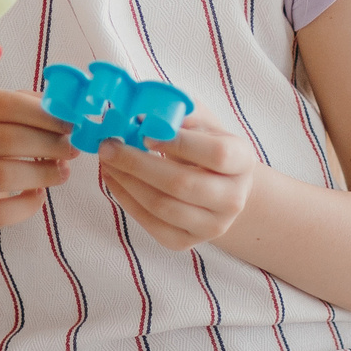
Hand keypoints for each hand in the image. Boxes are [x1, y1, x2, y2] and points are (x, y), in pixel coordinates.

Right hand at [0, 87, 75, 228]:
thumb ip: (28, 105)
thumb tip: (64, 108)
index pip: (4, 104)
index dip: (43, 115)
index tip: (71, 124)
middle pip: (5, 139)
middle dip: (48, 145)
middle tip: (72, 149)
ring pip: (2, 176)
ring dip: (43, 174)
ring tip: (62, 172)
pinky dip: (27, 206)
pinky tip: (38, 195)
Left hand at [96, 117, 257, 249]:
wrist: (218, 187)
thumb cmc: (205, 146)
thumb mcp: (201, 122)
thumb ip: (179, 112)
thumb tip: (145, 109)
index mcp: (242, 161)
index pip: (216, 154)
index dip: (180, 143)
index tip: (145, 131)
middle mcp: (233, 199)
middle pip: (182, 184)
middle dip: (138, 163)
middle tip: (109, 145)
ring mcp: (212, 226)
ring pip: (162, 207)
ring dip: (126, 182)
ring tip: (107, 161)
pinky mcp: (186, 241)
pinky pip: (151, 224)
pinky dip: (126, 200)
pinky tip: (114, 179)